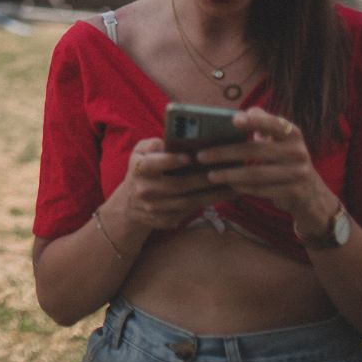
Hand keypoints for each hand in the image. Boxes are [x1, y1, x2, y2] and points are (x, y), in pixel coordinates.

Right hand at [116, 137, 236, 231]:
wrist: (129, 205)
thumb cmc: (143, 170)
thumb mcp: (140, 153)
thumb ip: (152, 145)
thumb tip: (170, 140)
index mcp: (139, 169)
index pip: (152, 164)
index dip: (169, 161)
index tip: (188, 157)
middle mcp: (145, 190)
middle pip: (177, 186)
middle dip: (203, 179)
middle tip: (225, 172)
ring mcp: (155, 208)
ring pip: (188, 202)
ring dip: (212, 195)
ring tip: (232, 186)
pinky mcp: (166, 220)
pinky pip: (190, 212)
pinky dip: (208, 204)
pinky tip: (223, 196)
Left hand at [202, 108, 335, 230]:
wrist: (310, 192)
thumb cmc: (284, 159)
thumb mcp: (278, 139)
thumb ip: (262, 123)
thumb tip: (241, 112)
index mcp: (292, 133)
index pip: (273, 124)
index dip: (255, 121)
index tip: (234, 120)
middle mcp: (298, 152)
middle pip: (256, 151)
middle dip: (226, 153)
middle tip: (201, 156)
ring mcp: (298, 173)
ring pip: (257, 174)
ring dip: (230, 174)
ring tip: (210, 175)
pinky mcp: (294, 192)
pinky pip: (262, 190)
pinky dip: (243, 188)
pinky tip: (228, 186)